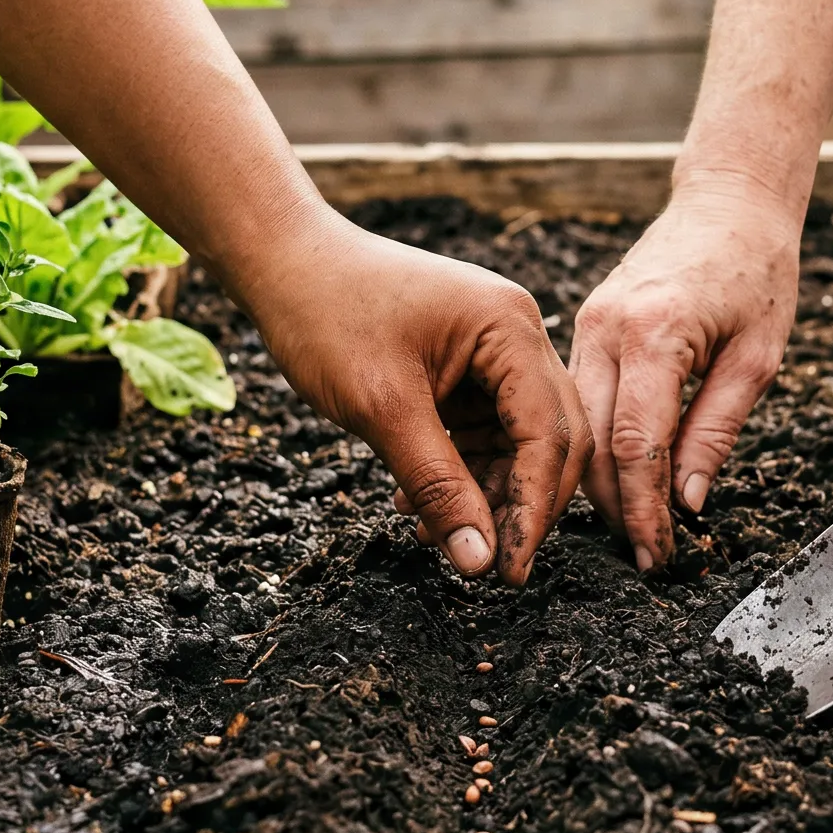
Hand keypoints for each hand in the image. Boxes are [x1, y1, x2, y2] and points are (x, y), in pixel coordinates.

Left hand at [242, 214, 588, 585]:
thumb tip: (479, 560)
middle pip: (551, 438)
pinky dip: (461, 472)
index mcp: (509, 328)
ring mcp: (492, 350)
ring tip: (436, 535)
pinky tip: (419, 505)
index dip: (533, 508)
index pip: (550, 433)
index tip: (508, 570)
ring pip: (517, 442)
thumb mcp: (381, 408)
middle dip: (520, 505)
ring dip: (485, 494)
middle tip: (488, 566)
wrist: (282, 263)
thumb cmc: (326, 313)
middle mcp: (515, 334)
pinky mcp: (465, 368)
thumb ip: (437, 484)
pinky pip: (483, 432)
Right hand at [569, 182, 800, 570]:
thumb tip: (684, 503)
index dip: (642, 511)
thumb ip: (716, 431)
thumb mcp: (758, 360)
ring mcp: (585, 324)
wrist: (729, 203)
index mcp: (654, 333)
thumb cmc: (758, 273)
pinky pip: (577, 399)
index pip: (634, 445)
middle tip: (644, 558)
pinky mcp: (584, 325)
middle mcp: (604, 328)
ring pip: (572, 426)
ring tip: (630, 530)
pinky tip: (618, 477)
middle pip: (587, 442)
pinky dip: (591, 444)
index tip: (656, 556)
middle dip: (613, 509)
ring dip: (596, 482)